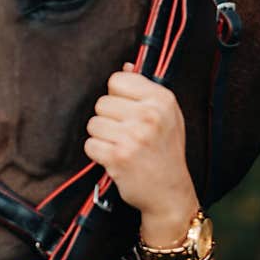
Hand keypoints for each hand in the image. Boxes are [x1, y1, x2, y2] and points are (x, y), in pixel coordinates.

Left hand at [84, 63, 199, 244]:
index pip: (117, 80)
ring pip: (93, 123)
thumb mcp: (166, 116)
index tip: (128, 112)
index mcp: (162, 99)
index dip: (117, 97)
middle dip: (108, 119)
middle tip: (127, 135)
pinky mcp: (118, 157)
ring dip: (102, 137)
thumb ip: (145, 90)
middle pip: (102, 102)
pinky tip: (116, 160)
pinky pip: (90, 145)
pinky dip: (98, 154)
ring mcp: (134, 136)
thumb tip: (125, 65)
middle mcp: (150, 115)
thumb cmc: (165, 151)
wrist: (169, 193)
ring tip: (122, 147)